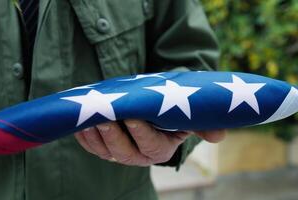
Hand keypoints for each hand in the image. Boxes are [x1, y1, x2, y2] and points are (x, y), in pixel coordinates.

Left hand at [75, 119, 225, 166]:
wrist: (155, 105)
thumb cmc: (172, 106)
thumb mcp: (190, 112)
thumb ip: (203, 123)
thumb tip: (219, 136)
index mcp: (162, 148)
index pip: (152, 145)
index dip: (141, 133)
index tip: (132, 117)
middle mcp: (140, 155)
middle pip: (125, 152)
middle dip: (113, 136)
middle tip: (105, 117)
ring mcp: (121, 151)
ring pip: (106, 150)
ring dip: (95, 137)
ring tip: (87, 120)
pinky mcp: (107, 146)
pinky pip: (94, 147)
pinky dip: (85, 138)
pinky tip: (79, 124)